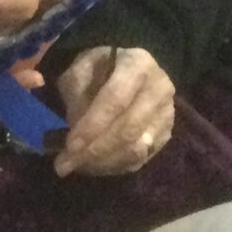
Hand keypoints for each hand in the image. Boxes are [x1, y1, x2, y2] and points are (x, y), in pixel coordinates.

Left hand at [53, 46, 175, 175]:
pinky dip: (114, 166)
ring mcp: (167, 114)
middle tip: (64, 165)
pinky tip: (92, 166)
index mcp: (138, 65)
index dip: (92, 126)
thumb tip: (77, 129)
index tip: (69, 146)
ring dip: (102, 163)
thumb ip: (77, 95)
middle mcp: (160, 89)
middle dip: (94, 151)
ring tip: (75, 166)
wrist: (126, 70)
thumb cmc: (99, 69)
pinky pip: (141, 159)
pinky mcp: (166, 135)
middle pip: (129, 130)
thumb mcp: (79, 70)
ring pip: (136, 149)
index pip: (116, 100)